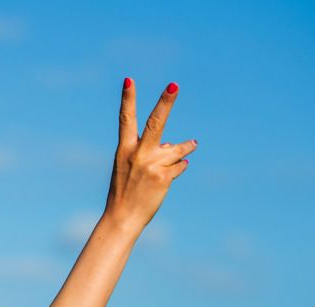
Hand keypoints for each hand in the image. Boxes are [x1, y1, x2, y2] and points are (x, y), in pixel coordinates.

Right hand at [104, 79, 195, 231]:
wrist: (122, 218)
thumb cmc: (125, 190)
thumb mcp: (130, 167)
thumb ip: (150, 152)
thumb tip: (177, 144)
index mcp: (124, 149)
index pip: (125, 119)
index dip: (127, 99)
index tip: (128, 80)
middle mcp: (137, 154)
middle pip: (155, 123)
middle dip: (165, 102)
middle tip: (174, 85)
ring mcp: (151, 166)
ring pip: (178, 148)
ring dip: (185, 148)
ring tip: (192, 145)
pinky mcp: (163, 178)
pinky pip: (180, 166)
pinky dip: (178, 170)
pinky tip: (168, 179)